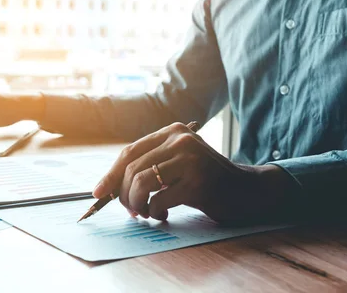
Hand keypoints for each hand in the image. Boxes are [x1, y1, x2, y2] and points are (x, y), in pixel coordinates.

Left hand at [93, 122, 300, 222]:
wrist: (247, 190)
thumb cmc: (205, 181)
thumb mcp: (177, 163)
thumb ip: (150, 166)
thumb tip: (108, 187)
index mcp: (172, 132)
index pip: (129, 152)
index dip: (111, 174)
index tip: (99, 192)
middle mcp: (180, 140)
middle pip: (132, 169)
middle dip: (123, 194)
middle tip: (130, 210)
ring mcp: (190, 159)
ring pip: (141, 183)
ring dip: (137, 204)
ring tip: (146, 212)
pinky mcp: (198, 181)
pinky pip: (158, 200)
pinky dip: (154, 212)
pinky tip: (164, 214)